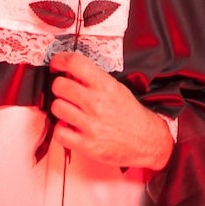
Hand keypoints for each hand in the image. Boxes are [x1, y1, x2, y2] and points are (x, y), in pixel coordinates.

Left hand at [48, 51, 173, 169]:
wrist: (148, 141)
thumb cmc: (130, 114)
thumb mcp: (116, 88)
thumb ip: (94, 79)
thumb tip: (68, 71)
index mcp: (105, 86)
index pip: (74, 62)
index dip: (60, 60)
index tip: (56, 65)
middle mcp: (97, 103)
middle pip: (59, 85)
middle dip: (59, 87)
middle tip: (66, 93)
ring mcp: (92, 125)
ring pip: (56, 107)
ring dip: (60, 109)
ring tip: (70, 112)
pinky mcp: (88, 145)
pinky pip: (59, 132)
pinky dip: (61, 130)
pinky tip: (70, 128)